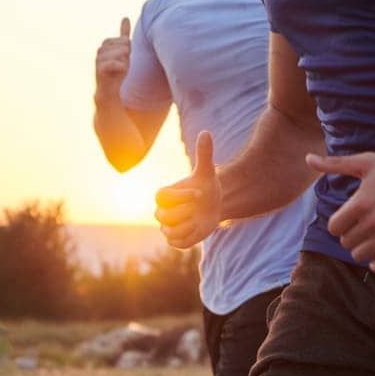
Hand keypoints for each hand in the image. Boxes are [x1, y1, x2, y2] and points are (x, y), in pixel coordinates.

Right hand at [95, 17, 131, 98]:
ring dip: (124, 64)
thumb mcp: (123, 51)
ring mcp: (98, 58)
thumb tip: (125, 17)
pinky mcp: (99, 68)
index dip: (127, 52)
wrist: (109, 91)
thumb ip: (124, 35)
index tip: (121, 60)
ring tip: (118, 71)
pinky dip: (121, 68)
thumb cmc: (116, 71)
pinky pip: (116, 63)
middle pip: (124, 45)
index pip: (125, 40)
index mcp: (106, 44)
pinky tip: (118, 73)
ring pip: (121, 53)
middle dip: (126, 57)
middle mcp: (100, 49)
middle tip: (120, 67)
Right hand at [155, 131, 219, 249]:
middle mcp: (160, 212)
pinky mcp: (174, 240)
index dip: (181, 196)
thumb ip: (204, 153)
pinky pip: (177, 242)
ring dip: (190, 224)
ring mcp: (166, 227)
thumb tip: (205, 132)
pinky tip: (197, 227)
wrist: (214, 206)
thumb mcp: (207, 171)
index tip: (199, 194)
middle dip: (187, 212)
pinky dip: (190, 236)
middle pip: (165, 217)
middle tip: (199, 207)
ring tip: (198, 217)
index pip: (163, 197)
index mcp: (163, 195)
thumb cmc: (207, 187)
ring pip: (171, 232)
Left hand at [306, 152, 374, 272]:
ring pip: (360, 256)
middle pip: (346, 243)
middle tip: (364, 226)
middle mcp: (374, 220)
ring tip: (373, 238)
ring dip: (363, 249)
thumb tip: (308, 159)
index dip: (339, 224)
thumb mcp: (366, 162)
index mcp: (361, 203)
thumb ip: (335, 164)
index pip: (334, 228)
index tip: (350, 218)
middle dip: (352, 235)